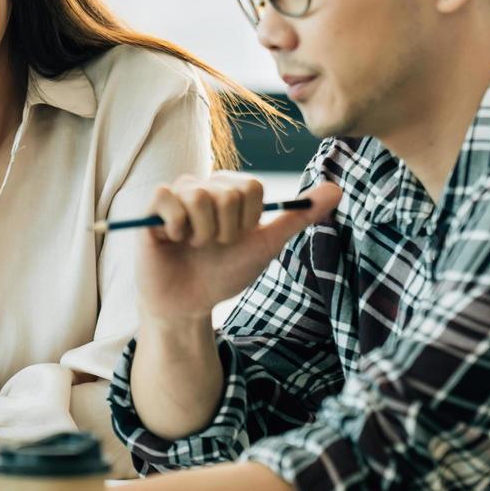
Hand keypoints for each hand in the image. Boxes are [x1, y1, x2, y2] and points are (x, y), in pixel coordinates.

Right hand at [135, 173, 341, 322]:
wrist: (190, 304)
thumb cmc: (225, 273)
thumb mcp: (266, 245)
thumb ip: (299, 217)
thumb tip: (338, 189)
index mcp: (231, 190)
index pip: (252, 188)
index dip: (249, 221)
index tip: (238, 239)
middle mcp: (204, 186)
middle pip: (228, 194)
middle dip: (226, 231)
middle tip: (213, 246)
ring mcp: (177, 195)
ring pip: (199, 197)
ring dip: (202, 234)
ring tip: (194, 245)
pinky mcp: (151, 207)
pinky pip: (168, 198)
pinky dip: (176, 226)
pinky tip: (173, 239)